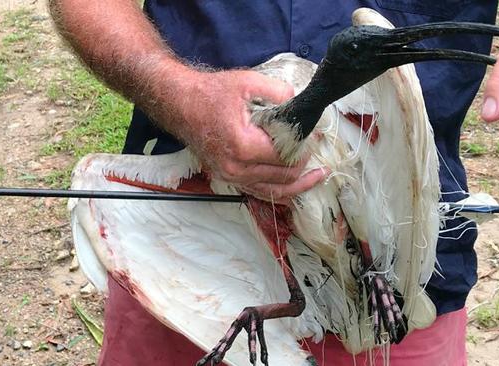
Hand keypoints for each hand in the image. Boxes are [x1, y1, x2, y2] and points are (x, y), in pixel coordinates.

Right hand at [171, 69, 325, 202]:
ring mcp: (231, 177)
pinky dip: (281, 190)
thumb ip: (279, 93)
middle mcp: (236, 168)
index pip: (286, 155)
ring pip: (276, 191)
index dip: (305, 146)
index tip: (316, 134)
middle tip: (316, 146)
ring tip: (319, 175)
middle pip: (284, 176)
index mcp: (242, 146)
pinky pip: (261, 192)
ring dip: (299, 183)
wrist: (179, 104)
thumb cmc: (210, 93)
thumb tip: (301, 104)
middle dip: (305, 162)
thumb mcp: (247, 83)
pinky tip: (297, 184)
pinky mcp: (229, 179)